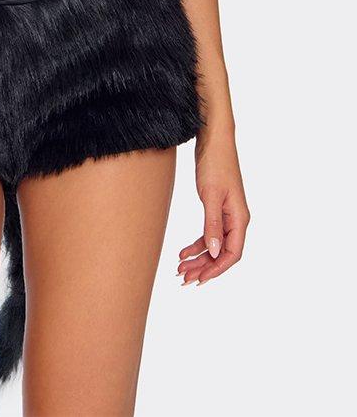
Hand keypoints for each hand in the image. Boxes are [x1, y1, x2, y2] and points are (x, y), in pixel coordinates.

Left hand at [177, 129, 250, 285]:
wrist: (213, 140)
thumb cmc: (215, 163)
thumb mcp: (211, 195)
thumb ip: (213, 224)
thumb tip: (215, 252)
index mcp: (240, 218)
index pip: (232, 254)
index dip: (216, 270)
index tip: (199, 279)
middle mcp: (236, 219)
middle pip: (223, 253)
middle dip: (204, 268)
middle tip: (183, 278)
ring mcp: (227, 214)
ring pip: (215, 245)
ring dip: (199, 258)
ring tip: (180, 268)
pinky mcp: (217, 208)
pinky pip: (209, 233)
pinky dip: (197, 244)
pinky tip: (183, 251)